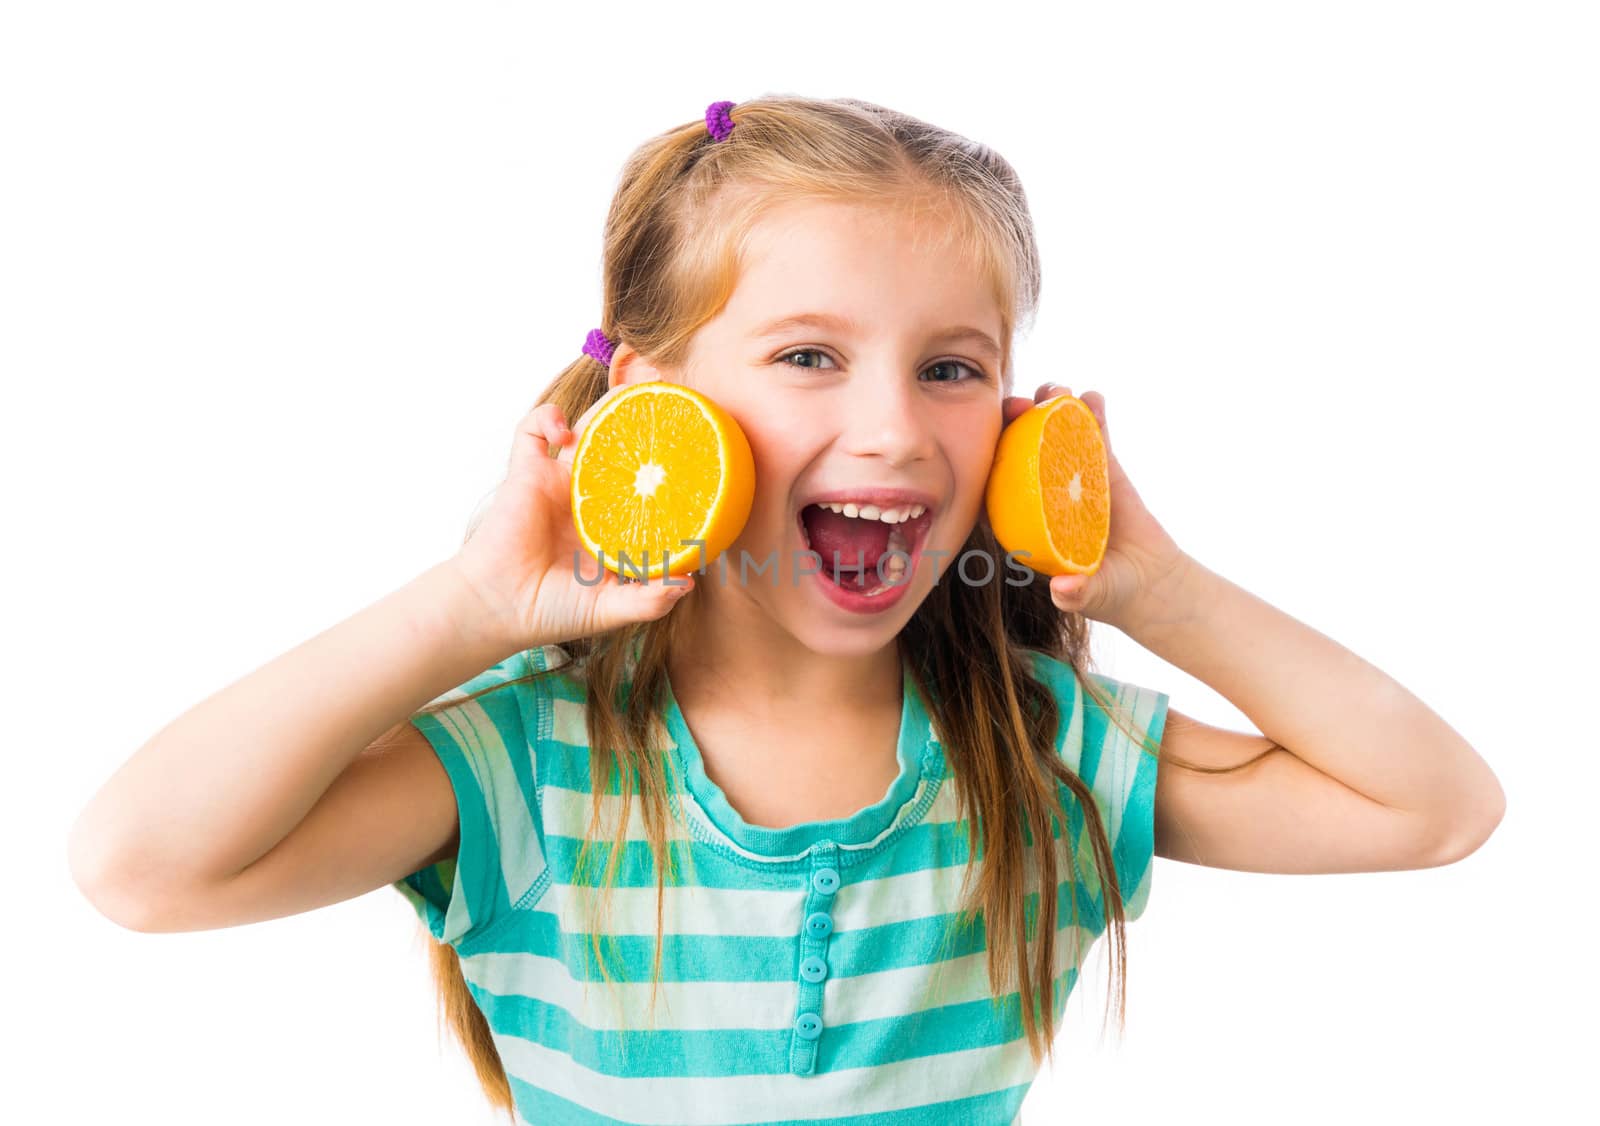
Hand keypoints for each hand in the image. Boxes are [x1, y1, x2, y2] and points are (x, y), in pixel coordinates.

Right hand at [448, 385, 693, 650]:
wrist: (500, 608)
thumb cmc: (552, 611)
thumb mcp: (610, 609)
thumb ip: (648, 600)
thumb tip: (688, 582)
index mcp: (612, 523)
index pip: (646, 486)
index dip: (666, 469)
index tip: (694, 456)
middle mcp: (588, 498)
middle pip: (621, 450)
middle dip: (642, 426)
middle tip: (669, 408)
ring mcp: (558, 483)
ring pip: (585, 431)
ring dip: (605, 410)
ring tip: (628, 401)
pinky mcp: (526, 474)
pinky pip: (532, 431)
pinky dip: (547, 419)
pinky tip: (564, 434)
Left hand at [999, 383, 1192, 632]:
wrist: (1149, 581)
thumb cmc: (1110, 591)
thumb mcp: (1093, 594)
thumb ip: (1077, 594)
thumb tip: (1065, 590)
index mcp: (1026, 522)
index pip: (997, 487)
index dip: (987, 460)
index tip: (985, 439)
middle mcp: (1042, 494)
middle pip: (1020, 450)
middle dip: (1014, 423)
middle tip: (1019, 403)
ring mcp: (1072, 476)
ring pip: (1055, 435)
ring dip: (1052, 409)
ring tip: (1057, 392)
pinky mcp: (1103, 467)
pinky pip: (1096, 435)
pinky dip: (1094, 414)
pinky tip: (1093, 397)